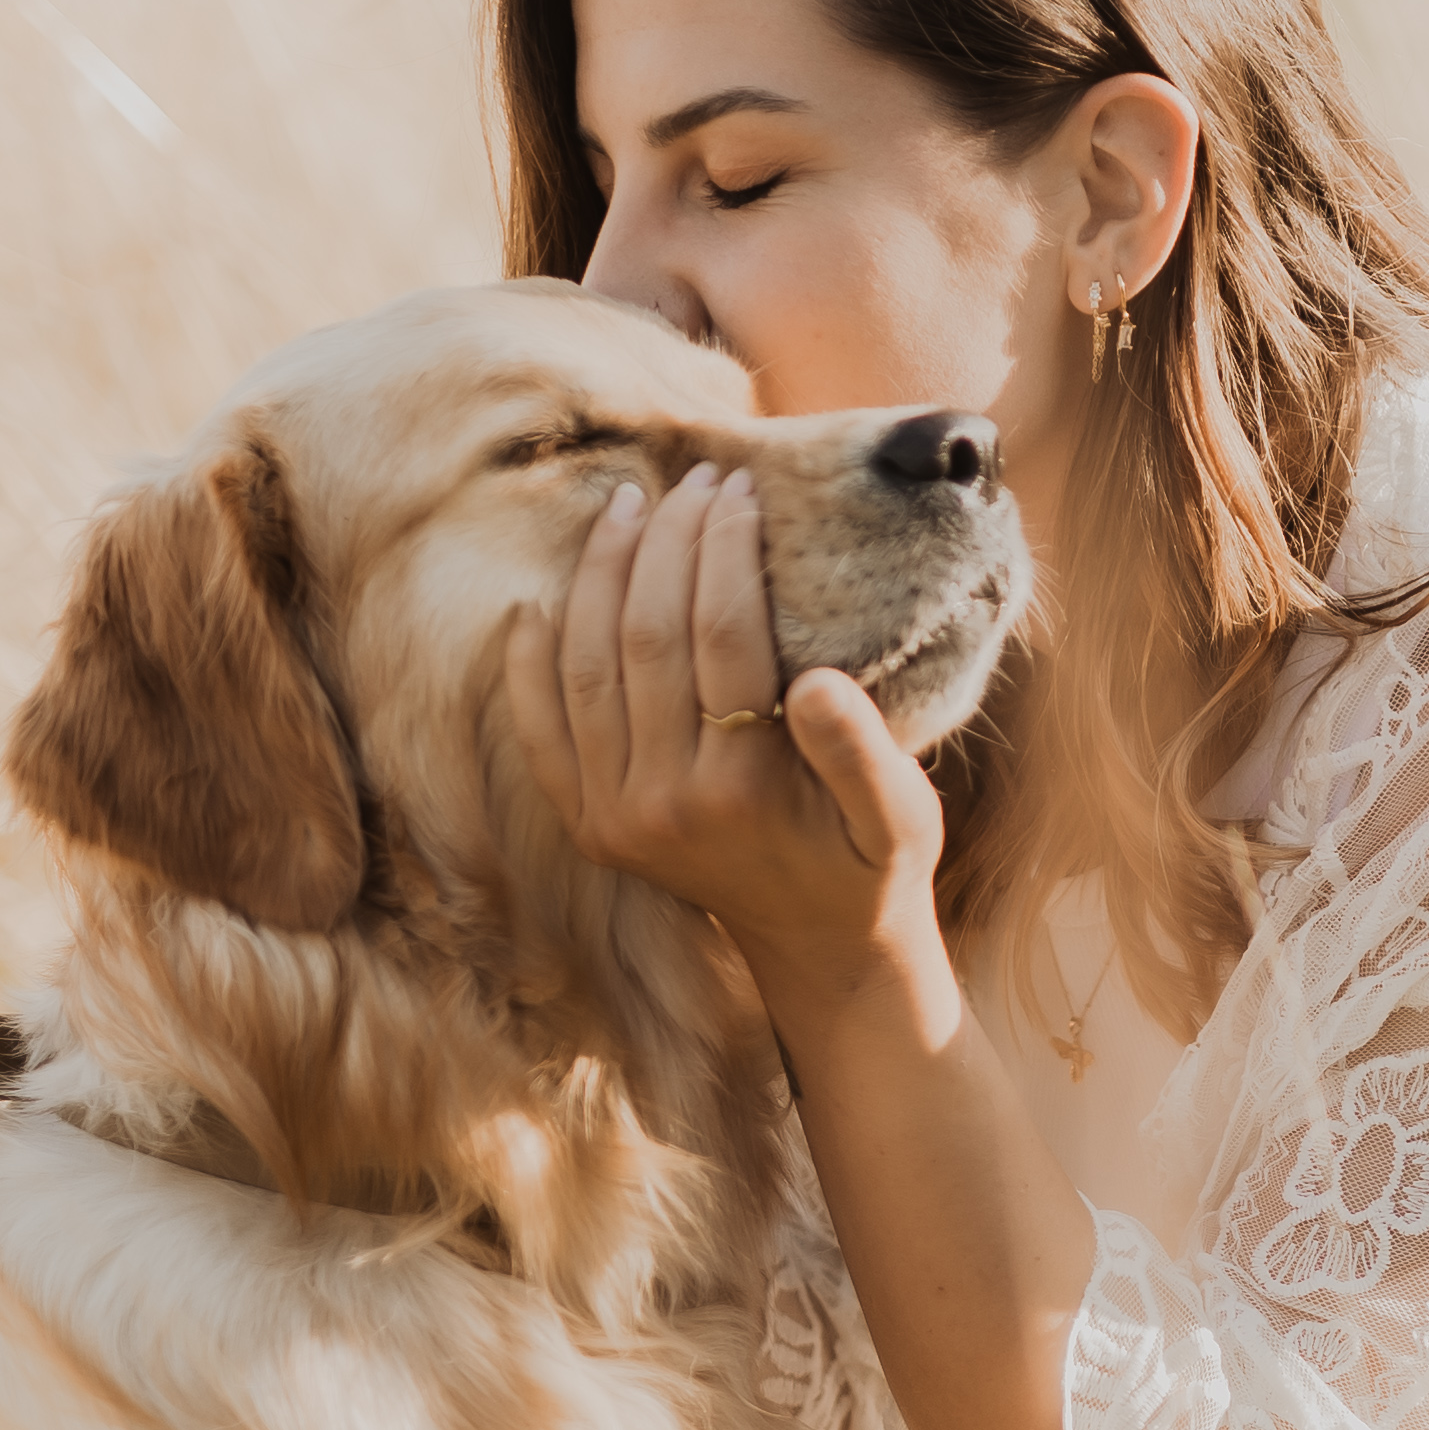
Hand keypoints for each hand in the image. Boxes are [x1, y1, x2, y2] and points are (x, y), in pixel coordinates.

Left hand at [517, 466, 950, 1014]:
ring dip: (599, 575)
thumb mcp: (901, 817)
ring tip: (627, 506)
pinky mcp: (588, 824)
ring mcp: (613, 816)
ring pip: (586, 667)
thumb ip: (860, 752)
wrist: (821, 950)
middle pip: (647, 638)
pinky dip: (527, 663)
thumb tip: (813, 680)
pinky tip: (536, 600)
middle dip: (668, 541)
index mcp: (742, 791)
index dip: (727, 549)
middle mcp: (662, 804)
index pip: (722, 636)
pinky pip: (540, 730)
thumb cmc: (871, 865)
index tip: (739, 488)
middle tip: (694, 478)